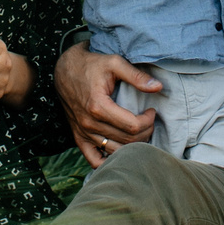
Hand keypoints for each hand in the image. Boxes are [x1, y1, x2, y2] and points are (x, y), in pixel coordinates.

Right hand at [54, 41, 157, 166]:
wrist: (65, 70)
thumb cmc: (91, 65)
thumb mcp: (114, 63)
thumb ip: (136, 76)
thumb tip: (158, 87)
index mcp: (98, 106)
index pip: (132, 126)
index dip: (148, 121)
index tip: (152, 111)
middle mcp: (89, 123)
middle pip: (126, 140)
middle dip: (144, 132)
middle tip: (149, 121)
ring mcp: (83, 133)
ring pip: (115, 152)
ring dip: (132, 146)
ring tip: (139, 132)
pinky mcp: (78, 137)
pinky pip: (94, 160)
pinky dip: (108, 161)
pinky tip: (120, 153)